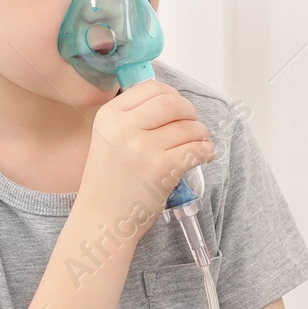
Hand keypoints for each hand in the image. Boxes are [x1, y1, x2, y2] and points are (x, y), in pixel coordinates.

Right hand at [80, 80, 214, 234]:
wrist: (102, 220)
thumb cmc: (109, 183)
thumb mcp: (108, 139)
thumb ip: (132, 118)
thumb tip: (171, 101)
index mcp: (109, 116)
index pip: (150, 88)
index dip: (172, 95)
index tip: (177, 107)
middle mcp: (123, 127)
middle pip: (172, 102)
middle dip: (189, 112)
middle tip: (192, 124)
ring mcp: (142, 147)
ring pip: (188, 126)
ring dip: (200, 133)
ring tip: (198, 143)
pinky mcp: (161, 168)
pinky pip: (195, 149)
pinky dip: (206, 150)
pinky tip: (204, 155)